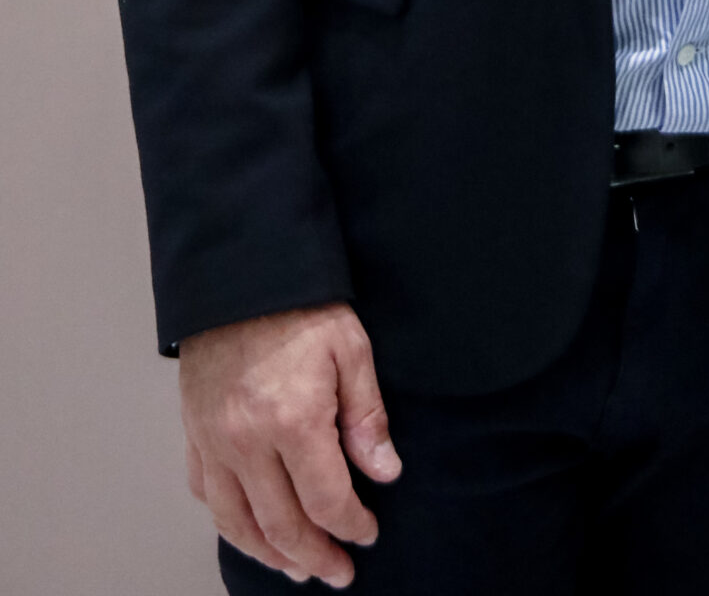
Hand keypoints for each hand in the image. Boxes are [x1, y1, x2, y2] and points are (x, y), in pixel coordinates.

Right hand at [179, 302, 400, 586]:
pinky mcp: (193, 431)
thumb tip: (385, 473)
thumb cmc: (300, 305)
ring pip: (237, 522)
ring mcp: (213, 440)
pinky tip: (249, 528)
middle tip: (337, 573)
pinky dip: (228, 521)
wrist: (239, 272)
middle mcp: (247, 441)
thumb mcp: (351, 348)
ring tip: (296, 567)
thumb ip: (367, 416)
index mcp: (293, 420)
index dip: (350, 525)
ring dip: (269, 553)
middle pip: (281, 524)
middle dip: (314, 556)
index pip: (326, 500)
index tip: (367, 533)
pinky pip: (205, 493)